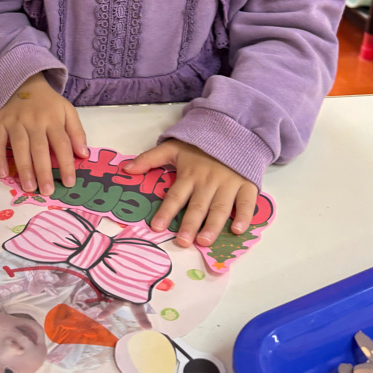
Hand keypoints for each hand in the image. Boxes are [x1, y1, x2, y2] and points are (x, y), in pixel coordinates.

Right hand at [0, 73, 87, 195]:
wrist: (22, 82)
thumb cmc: (48, 103)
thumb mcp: (67, 111)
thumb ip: (77, 132)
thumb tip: (83, 154)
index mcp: (53, 118)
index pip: (62, 144)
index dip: (66, 164)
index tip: (69, 183)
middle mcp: (34, 121)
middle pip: (40, 148)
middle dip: (44, 171)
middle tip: (47, 191)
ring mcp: (15, 122)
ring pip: (19, 147)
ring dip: (24, 168)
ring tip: (28, 187)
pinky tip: (3, 174)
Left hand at [123, 139, 256, 246]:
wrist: (233, 130)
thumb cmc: (201, 145)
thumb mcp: (173, 147)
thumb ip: (150, 159)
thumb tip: (126, 169)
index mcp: (190, 174)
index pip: (175, 196)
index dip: (166, 211)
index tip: (156, 227)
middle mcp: (208, 181)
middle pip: (198, 205)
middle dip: (190, 224)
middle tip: (183, 241)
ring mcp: (229, 183)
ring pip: (220, 207)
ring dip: (213, 225)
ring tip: (204, 241)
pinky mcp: (246, 184)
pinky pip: (247, 202)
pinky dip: (244, 216)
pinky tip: (238, 230)